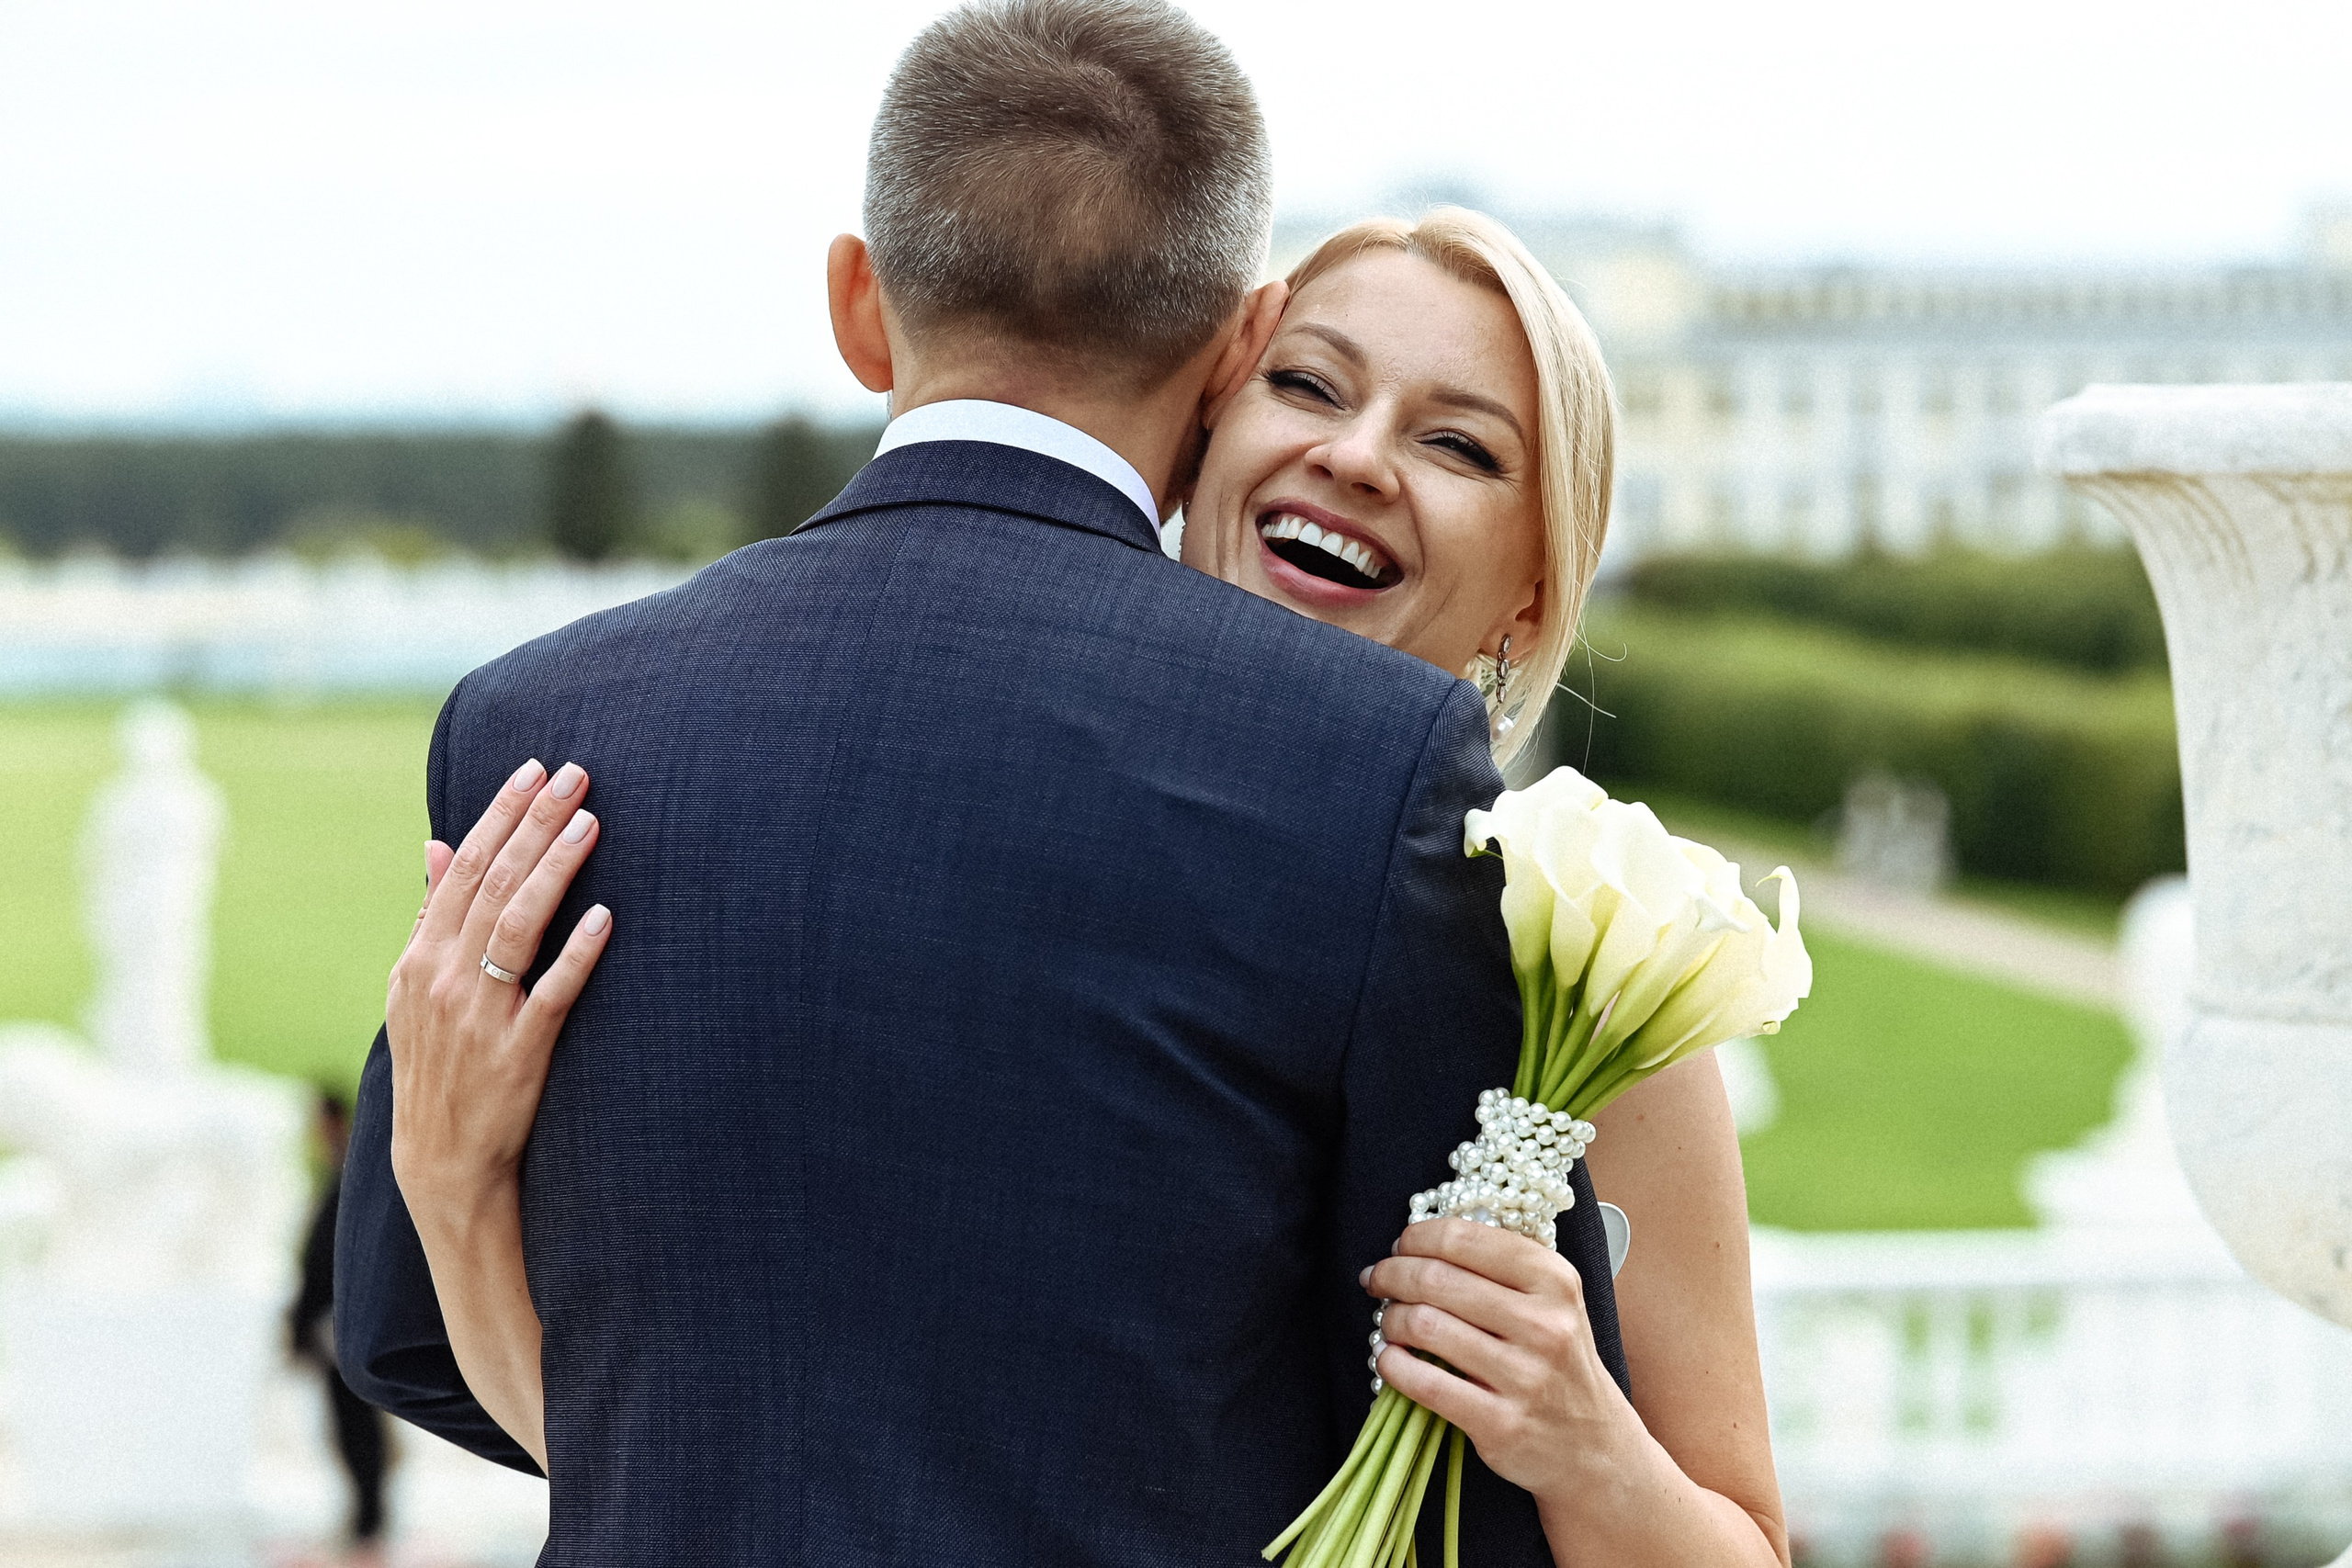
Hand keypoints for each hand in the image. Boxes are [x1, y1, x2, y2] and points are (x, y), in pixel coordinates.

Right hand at [387, 757, 612, 1219]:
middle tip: (576, 774)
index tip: (535, 769)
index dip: (500, 815)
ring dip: (555, 870)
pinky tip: (605, 918)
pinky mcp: (518, 1054)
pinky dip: (577, 954)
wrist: (441, 1158)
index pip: (463, 869)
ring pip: (520, 927)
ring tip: (591, 823)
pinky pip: (552, 995)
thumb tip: (435, 845)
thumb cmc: (439, 1063)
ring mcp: (480, 1016)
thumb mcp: (416, 989)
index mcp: (421, 957)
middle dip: (536, 824)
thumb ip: (431, 917)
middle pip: (493, 885)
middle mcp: (444, 978)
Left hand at [1362, 1217, 1642, 1500]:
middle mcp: (1544, 1324)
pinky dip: (1392, 1365)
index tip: (1401, 1245)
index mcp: (1554, 1281)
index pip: (1465, 1239)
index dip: (1418, 1237)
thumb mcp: (1553, 1302)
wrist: (1594, 1445)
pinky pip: (1425, 1384)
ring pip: (1425, 1326)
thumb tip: (1425, 1239)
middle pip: (1436, 1279)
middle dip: (1392, 1274)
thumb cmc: (1559, 1363)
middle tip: (1377, 1280)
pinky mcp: (1501, 1424)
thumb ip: (1502, 1265)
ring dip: (1390, 1320)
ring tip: (1389, 1322)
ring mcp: (1524, 1377)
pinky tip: (1390, 1359)